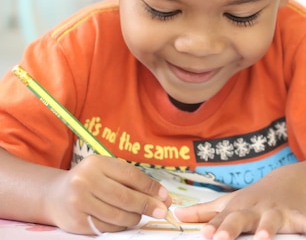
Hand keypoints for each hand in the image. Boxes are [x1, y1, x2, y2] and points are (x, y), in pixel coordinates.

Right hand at [45, 155, 171, 233]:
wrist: (55, 195)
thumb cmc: (90, 181)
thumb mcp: (107, 172)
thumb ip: (133, 181)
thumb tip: (163, 197)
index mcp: (96, 163)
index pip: (131, 176)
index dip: (151, 187)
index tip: (165, 196)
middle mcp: (85, 181)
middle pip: (125, 197)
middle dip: (147, 205)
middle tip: (161, 211)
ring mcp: (78, 203)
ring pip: (118, 215)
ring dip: (135, 217)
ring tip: (139, 216)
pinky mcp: (76, 222)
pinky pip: (107, 227)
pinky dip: (120, 226)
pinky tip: (123, 221)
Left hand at [175, 169, 305, 239]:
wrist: (290, 181)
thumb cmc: (255, 198)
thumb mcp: (230, 202)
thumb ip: (205, 212)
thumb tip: (178, 215)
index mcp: (238, 208)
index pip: (222, 220)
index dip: (212, 227)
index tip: (203, 235)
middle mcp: (256, 210)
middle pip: (242, 219)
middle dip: (231, 229)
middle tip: (220, 239)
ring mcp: (277, 212)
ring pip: (272, 220)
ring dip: (268, 229)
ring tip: (264, 238)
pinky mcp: (298, 215)